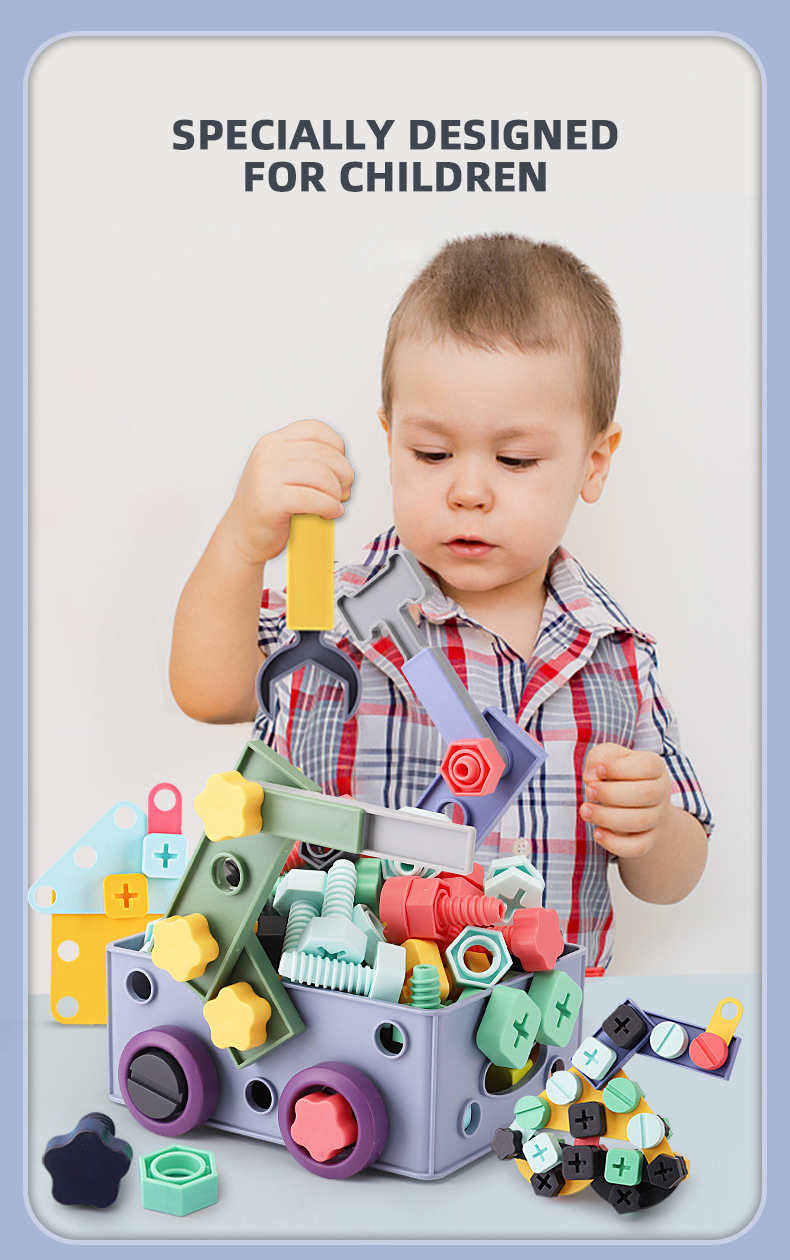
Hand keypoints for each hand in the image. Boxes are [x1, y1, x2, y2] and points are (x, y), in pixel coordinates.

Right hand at [224, 420, 353, 566]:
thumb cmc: (268, 507)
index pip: (316, 429)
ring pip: (322, 474)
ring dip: (337, 492)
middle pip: (324, 454)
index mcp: (273, 442)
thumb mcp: (284, 473)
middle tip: (343, 492)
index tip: (340, 468)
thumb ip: (308, 462)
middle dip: (344, 474)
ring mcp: (267, 475)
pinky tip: (330, 513)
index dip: (338, 448)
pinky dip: (329, 506)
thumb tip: (345, 469)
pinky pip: (313, 498)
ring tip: (334, 504)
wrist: (242, 535)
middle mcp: (269, 454)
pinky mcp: (270, 499)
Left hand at [580, 744, 671, 858]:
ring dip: (607, 817)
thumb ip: (600, 757)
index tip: (599, 770)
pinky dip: (616, 844)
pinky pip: (638, 847)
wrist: (635, 802)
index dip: (620, 768)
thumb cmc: (618, 775)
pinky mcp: (649, 839)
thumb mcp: (608, 757)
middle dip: (611, 793)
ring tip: (585, 810)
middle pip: (645, 794)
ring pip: (639, 822)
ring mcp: (658, 818)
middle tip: (588, 790)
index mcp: (656, 767)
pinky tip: (597, 833)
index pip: (648, 766)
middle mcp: (661, 792)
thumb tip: (593, 776)